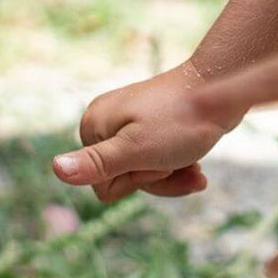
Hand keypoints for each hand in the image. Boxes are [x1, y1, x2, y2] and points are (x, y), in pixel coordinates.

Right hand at [53, 61, 236, 202]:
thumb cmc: (181, 122)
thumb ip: (98, 164)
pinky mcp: (147, 128)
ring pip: (143, 177)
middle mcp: (104, 124)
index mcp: (93, 128)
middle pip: (123, 182)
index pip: (103, 187)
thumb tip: (56, 170)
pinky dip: (177, 168)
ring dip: (172, 176)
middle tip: (175, 158)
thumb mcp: (137, 150)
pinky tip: (195, 164)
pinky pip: (156, 164)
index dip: (134, 181)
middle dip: (155, 180)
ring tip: (192, 162)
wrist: (221, 90)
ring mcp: (126, 126)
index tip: (153, 158)